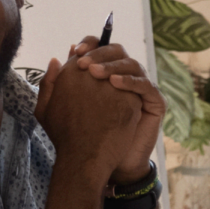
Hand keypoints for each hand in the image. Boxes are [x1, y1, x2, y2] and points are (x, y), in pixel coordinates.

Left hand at [34, 36, 165, 184]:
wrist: (101, 164)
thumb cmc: (83, 135)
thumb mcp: (59, 109)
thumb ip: (55, 85)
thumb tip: (56, 59)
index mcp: (105, 74)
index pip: (101, 48)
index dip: (90, 44)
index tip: (75, 52)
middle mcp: (124, 77)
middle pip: (118, 52)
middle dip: (100, 53)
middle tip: (84, 63)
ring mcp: (140, 88)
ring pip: (132, 64)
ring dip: (112, 65)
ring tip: (95, 73)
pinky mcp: (154, 102)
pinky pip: (145, 85)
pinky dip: (130, 81)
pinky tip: (114, 84)